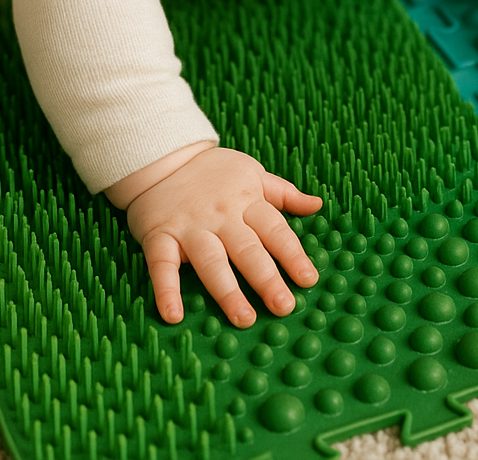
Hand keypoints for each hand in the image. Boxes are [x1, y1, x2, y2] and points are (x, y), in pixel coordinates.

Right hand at [115, 145, 321, 326]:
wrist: (162, 157)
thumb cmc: (214, 171)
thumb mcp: (253, 173)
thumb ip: (284, 193)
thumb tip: (317, 204)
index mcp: (247, 200)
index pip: (275, 230)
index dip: (293, 255)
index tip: (309, 280)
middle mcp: (221, 216)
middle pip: (247, 250)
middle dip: (266, 279)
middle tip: (284, 307)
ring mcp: (190, 227)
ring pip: (211, 261)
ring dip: (227, 291)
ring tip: (244, 319)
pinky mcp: (160, 236)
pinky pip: (162, 265)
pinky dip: (166, 290)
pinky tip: (174, 316)